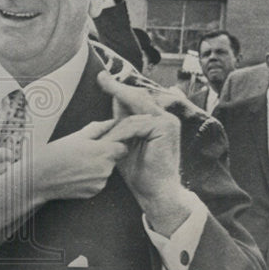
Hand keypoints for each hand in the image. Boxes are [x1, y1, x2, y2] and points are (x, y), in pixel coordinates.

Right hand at [29, 118, 128, 203]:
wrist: (39, 178)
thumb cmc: (55, 154)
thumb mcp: (76, 136)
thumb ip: (98, 129)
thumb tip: (112, 122)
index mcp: (104, 151)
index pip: (123, 147)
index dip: (114, 144)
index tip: (103, 143)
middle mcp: (106, 168)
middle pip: (113, 160)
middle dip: (103, 155)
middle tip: (83, 152)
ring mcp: (100, 183)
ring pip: (105, 171)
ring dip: (96, 167)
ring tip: (76, 164)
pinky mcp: (93, 192)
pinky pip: (97, 182)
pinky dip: (89, 178)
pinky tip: (74, 174)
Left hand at [97, 70, 192, 233]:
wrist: (154, 192)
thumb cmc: (139, 172)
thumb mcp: (125, 142)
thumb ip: (121, 125)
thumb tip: (112, 105)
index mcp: (157, 119)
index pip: (135, 100)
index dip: (118, 90)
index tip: (102, 77)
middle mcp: (165, 117)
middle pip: (136, 99)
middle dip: (116, 88)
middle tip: (100, 77)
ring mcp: (168, 121)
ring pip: (134, 111)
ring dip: (115, 119)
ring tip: (102, 119)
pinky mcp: (166, 127)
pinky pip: (136, 124)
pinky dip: (121, 131)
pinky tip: (111, 137)